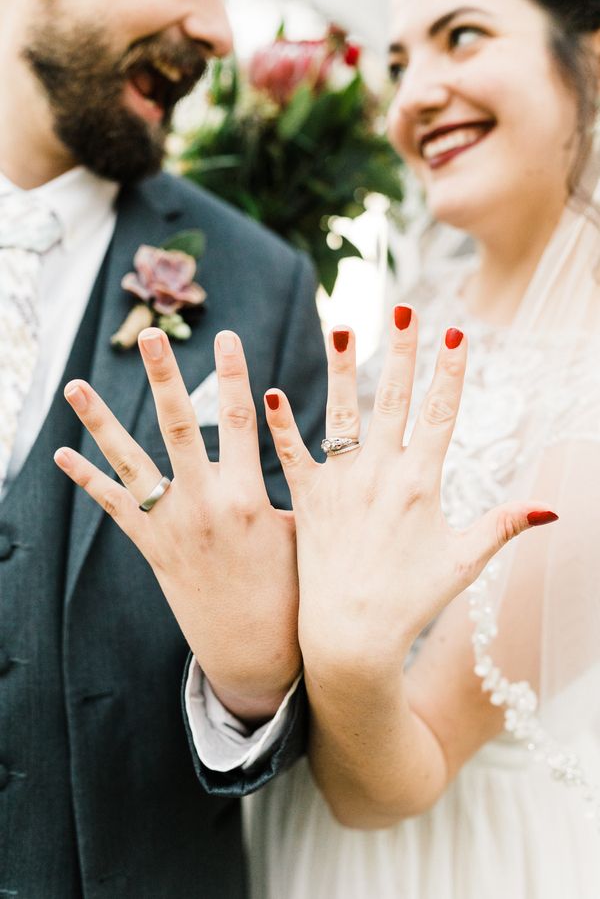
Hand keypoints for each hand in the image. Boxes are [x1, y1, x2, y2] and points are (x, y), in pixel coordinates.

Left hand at [54, 328, 299, 723]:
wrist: (256, 653)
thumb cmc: (291, 592)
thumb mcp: (301, 532)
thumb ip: (295, 484)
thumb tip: (305, 445)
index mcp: (247, 498)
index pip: (241, 420)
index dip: (235, 374)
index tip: (228, 335)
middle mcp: (202, 505)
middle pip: (179, 426)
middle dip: (164, 376)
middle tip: (150, 334)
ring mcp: (171, 526)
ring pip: (130, 462)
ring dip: (101, 421)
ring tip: (75, 385)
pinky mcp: (152, 547)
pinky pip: (115, 508)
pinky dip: (88, 480)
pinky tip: (61, 455)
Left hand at [262, 307, 557, 679]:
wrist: (352, 636)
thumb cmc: (412, 600)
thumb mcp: (464, 561)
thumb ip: (504, 526)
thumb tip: (552, 508)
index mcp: (422, 483)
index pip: (441, 414)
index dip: (451, 371)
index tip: (455, 331)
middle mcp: (381, 475)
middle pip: (394, 400)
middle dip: (402, 350)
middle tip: (404, 307)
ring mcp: (341, 485)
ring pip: (342, 414)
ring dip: (342, 368)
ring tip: (341, 326)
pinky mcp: (308, 500)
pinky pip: (291, 455)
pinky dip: (281, 426)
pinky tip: (269, 393)